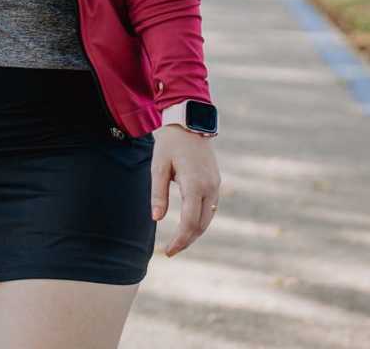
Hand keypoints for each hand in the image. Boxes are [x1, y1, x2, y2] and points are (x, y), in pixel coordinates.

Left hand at [151, 125, 221, 255]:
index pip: (190, 222)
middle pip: (201, 225)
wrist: (189, 122)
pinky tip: (189, 225)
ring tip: (178, 241)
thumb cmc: (170, 143)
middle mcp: (210, 187)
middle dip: (187, 240)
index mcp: (195, 184)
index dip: (180, 240)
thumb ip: (158, 193)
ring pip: (208, 218)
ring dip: (195, 232)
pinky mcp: (216, 182)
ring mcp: (216, 185)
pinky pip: (210, 208)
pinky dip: (200, 220)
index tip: (168, 251)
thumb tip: (156, 219)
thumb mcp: (159, 165)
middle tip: (170, 250)